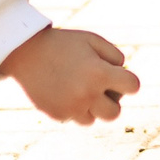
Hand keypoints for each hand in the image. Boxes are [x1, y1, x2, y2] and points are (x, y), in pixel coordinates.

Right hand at [0, 25, 140, 123]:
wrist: (26, 53)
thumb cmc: (64, 44)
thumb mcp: (93, 41)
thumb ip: (115, 57)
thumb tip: (124, 79)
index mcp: (99, 73)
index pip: (133, 86)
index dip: (129, 81)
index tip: (121, 77)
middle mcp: (87, 94)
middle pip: (115, 112)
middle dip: (112, 100)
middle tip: (101, 87)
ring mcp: (71, 107)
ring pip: (94, 118)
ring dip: (92, 106)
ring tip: (81, 88)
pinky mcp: (58, 115)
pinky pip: (74, 118)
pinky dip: (74, 108)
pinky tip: (65, 91)